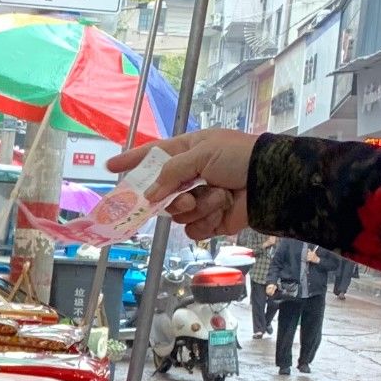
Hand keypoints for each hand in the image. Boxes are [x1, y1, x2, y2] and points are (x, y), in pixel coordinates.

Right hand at [108, 130, 260, 239]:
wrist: (270, 180)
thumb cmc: (239, 156)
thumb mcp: (202, 153)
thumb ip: (171, 172)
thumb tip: (150, 195)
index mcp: (189, 152)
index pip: (153, 155)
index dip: (132, 161)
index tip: (111, 167)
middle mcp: (192, 176)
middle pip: (162, 194)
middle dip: (172, 198)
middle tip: (186, 198)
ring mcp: (201, 199)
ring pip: (177, 214)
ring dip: (196, 207)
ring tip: (217, 198)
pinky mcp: (212, 220)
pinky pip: (194, 229)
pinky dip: (207, 222)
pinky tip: (222, 210)